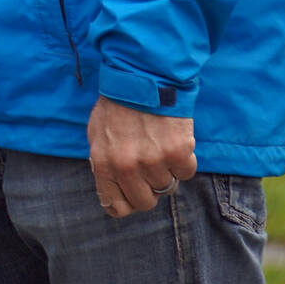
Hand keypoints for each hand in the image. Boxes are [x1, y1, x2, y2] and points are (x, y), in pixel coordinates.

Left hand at [87, 96, 195, 217]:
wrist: (142, 77)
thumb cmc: (117, 105)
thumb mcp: (97, 134)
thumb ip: (105, 164)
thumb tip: (113, 191)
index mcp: (103, 163)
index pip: (115, 206)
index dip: (127, 203)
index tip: (133, 194)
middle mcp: (127, 166)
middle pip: (144, 202)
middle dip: (149, 189)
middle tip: (150, 170)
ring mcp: (153, 160)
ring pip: (167, 186)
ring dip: (167, 171)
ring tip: (159, 146)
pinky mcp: (178, 152)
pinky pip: (186, 172)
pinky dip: (184, 160)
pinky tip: (174, 142)